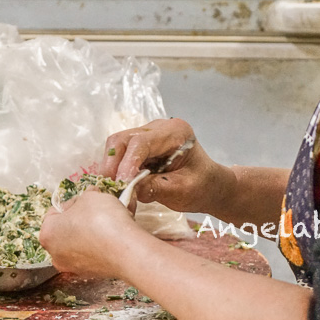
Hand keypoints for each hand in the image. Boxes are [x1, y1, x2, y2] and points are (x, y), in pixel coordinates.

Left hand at [39, 189, 145, 278]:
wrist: (127, 250)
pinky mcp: (90, 274)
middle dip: (79, 219)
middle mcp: (55, 254)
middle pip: (65, 230)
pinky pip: (92, 255)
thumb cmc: (103, 220)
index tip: (85, 200)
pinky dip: (99, 247)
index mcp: (47, 233)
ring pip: (79, 244)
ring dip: (89, 233)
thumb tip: (86, 199)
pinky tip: (112, 238)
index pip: (55, 212)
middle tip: (96, 211)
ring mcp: (72, 267)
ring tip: (106, 223)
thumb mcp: (90, 196)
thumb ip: (83, 197)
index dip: (71, 203)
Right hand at [101, 119, 232, 213]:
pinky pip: (119, 155)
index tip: (121, 185)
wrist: (208, 185)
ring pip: (116, 147)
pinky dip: (115, 172)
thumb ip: (155, 188)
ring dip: (111, 169)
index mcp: (175, 133)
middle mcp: (158, 128)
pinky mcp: (138, 147)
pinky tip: (120, 187)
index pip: (141, 143)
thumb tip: (128, 189)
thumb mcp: (182, 191)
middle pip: (122, 140)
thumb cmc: (201, 186)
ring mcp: (146, 135)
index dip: (127, 164)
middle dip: (112, 165)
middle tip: (110, 189)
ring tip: (115, 190)